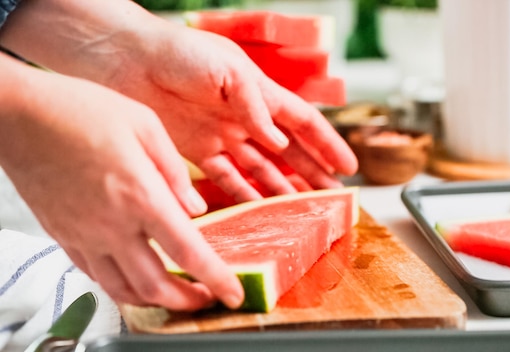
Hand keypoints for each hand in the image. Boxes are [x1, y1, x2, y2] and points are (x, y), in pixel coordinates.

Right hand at [0, 57, 243, 310]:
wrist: (20, 114)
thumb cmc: (79, 110)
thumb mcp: (145, 124)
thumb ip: (176, 171)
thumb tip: (196, 209)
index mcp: (140, 194)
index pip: (188, 252)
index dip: (216, 280)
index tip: (233, 294)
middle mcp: (111, 223)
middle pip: (155, 286)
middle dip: (188, 302)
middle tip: (206, 299)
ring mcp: (84, 234)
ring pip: (123, 290)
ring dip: (154, 302)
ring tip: (175, 295)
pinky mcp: (63, 235)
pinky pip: (94, 275)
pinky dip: (120, 286)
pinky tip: (134, 277)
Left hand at [102, 23, 357, 202]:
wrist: (125, 59)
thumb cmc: (177, 51)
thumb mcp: (226, 70)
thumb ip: (255, 105)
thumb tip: (280, 142)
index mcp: (259, 93)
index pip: (304, 123)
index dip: (328, 145)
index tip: (349, 168)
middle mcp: (245, 118)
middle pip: (288, 152)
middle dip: (312, 174)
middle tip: (332, 199)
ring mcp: (222, 136)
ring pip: (260, 170)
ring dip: (281, 189)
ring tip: (301, 211)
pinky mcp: (195, 151)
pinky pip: (225, 178)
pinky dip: (242, 194)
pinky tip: (257, 210)